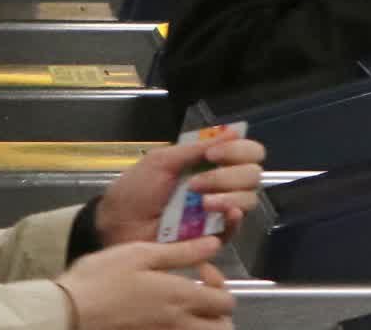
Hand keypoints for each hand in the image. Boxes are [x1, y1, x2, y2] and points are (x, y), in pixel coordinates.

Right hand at [54, 237, 234, 329]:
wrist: (67, 312)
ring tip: (187, 308)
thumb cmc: (102, 277)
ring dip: (204, 324)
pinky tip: (166, 317)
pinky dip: (182, 329)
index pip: (225, 302)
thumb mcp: (140, 253)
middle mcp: (178, 324)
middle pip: (222, 329)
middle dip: (218, 311)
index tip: (200, 270)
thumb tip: (214, 244)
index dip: (219, 283)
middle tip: (200, 293)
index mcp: (180, 298)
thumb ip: (182, 252)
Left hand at [95, 132, 265, 246]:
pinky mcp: (213, 237)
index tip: (213, 154)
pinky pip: (236, 227)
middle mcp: (221, 185)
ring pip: (249, 199)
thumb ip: (198, 148)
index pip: (246, 152)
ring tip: (201, 203)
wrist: (117, 225)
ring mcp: (219, 212)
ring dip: (228, 195)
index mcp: (210, 163)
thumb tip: (233, 132)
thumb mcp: (163, 160)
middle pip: (253, 174)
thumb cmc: (136, 190)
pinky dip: (233, 217)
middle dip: (229, 175)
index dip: (238, 150)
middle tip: (197, 183)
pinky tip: (222, 213)